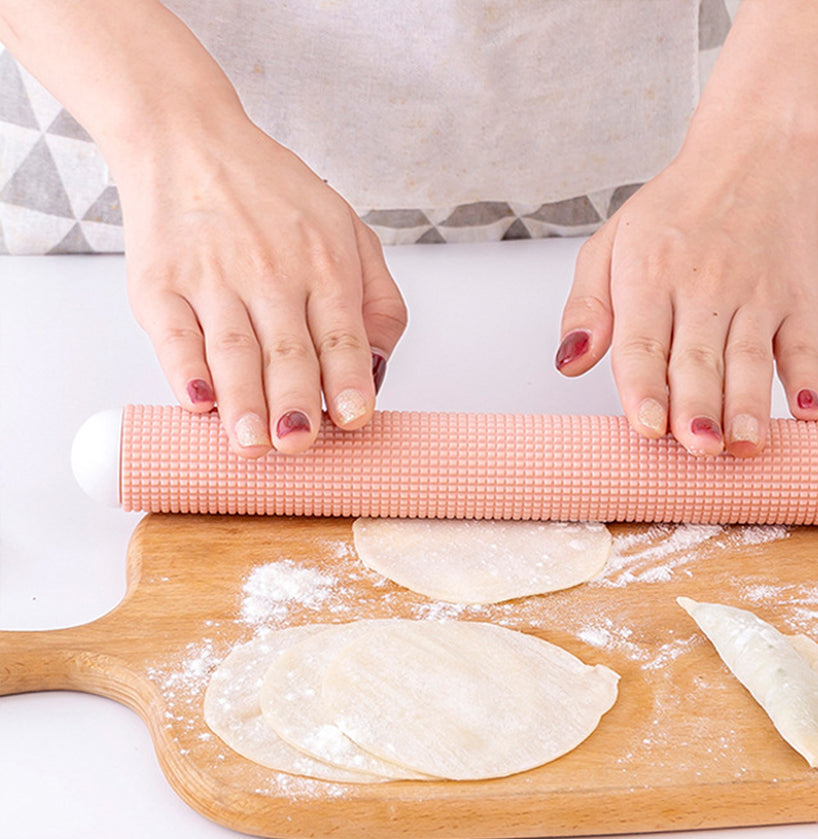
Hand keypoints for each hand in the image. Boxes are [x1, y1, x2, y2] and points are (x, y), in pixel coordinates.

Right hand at [120, 116, 406, 456]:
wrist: (187, 138)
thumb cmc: (275, 196)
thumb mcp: (350, 232)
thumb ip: (378, 301)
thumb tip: (379, 369)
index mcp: (324, 265)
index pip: (341, 335)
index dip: (347, 380)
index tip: (353, 418)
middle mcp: (271, 273)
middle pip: (287, 350)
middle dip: (295, 402)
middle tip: (298, 444)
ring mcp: (212, 278)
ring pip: (233, 350)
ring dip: (243, 401)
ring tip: (251, 444)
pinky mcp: (161, 284)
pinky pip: (174, 334)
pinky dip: (184, 370)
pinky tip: (197, 402)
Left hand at [553, 0, 817, 457]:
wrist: (755, 151)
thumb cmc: (677, 209)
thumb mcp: (610, 244)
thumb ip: (586, 308)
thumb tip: (569, 361)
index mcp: (649, 276)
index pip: (642, 341)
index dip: (644, 386)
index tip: (645, 424)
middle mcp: (703, 286)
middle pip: (699, 358)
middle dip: (698, 408)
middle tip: (697, 448)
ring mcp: (756, 294)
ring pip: (751, 357)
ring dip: (750, 404)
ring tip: (746, 442)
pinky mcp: (799, 299)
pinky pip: (805, 343)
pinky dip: (809, 378)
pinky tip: (807, 411)